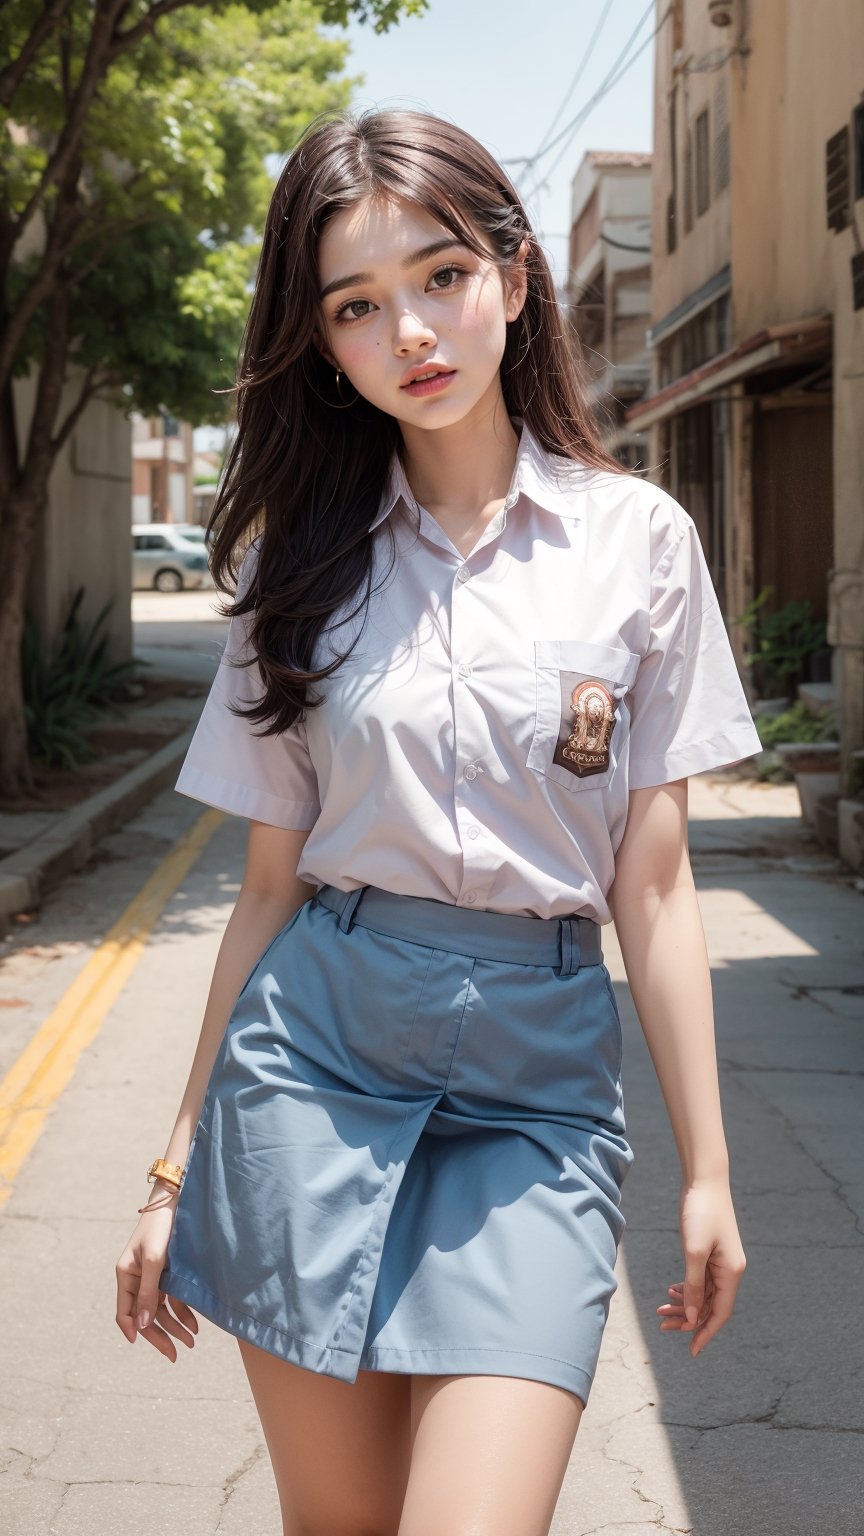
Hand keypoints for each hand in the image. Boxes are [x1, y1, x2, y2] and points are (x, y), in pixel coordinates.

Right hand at [115, 1187, 199, 1361]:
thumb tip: (143, 1324)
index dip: (134, 1330)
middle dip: (160, 1335)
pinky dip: (183, 1313)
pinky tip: (195, 1325)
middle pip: (145, 1316)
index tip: (143, 1345)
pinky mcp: (168, 1273)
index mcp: (125, 1275)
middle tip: (176, 1355)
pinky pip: (173, 1299)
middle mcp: (136, 1279)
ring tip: (192, 1341)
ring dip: (175, 1327)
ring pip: (161, 1311)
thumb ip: (148, 1292)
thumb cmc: (161, 1227)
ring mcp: (153, 1277)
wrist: (178, 1200)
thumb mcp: (154, 1260)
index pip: (125, 1313)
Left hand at [657, 1177, 746, 1357]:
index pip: (720, 1313)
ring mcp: (721, 1261)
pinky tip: (671, 1291)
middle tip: (662, 1328)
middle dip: (688, 1319)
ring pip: (703, 1294)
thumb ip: (693, 1285)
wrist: (704, 1180)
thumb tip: (691, 1316)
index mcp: (731, 1273)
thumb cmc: (701, 1212)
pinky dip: (686, 1288)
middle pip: (710, 1306)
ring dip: (684, 1304)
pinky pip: (700, 1280)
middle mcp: (729, 1270)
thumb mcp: (694, 1251)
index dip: (705, 1333)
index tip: (691, 1352)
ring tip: (660, 1311)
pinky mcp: (711, 1252)